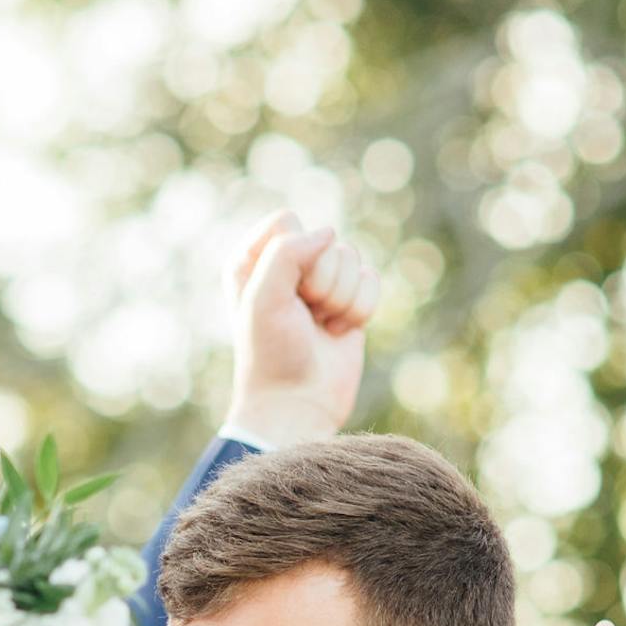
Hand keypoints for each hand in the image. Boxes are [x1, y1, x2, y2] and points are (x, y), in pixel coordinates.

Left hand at [219, 212, 376, 450]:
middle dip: (321, 283)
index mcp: (254, 259)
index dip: (293, 255)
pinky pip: (371, 280)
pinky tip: (337, 333)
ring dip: (340, 300)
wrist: (298, 404)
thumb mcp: (263, 299)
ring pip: (352, 258)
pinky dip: (360, 310)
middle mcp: (289, 265)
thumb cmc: (271, 354)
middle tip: (303, 318)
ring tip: (319, 328)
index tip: (282, 294)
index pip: (287, 221)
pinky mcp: (350, 300)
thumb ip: (287, 253)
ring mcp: (322, 282)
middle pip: (326, 241)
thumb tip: (329, 233)